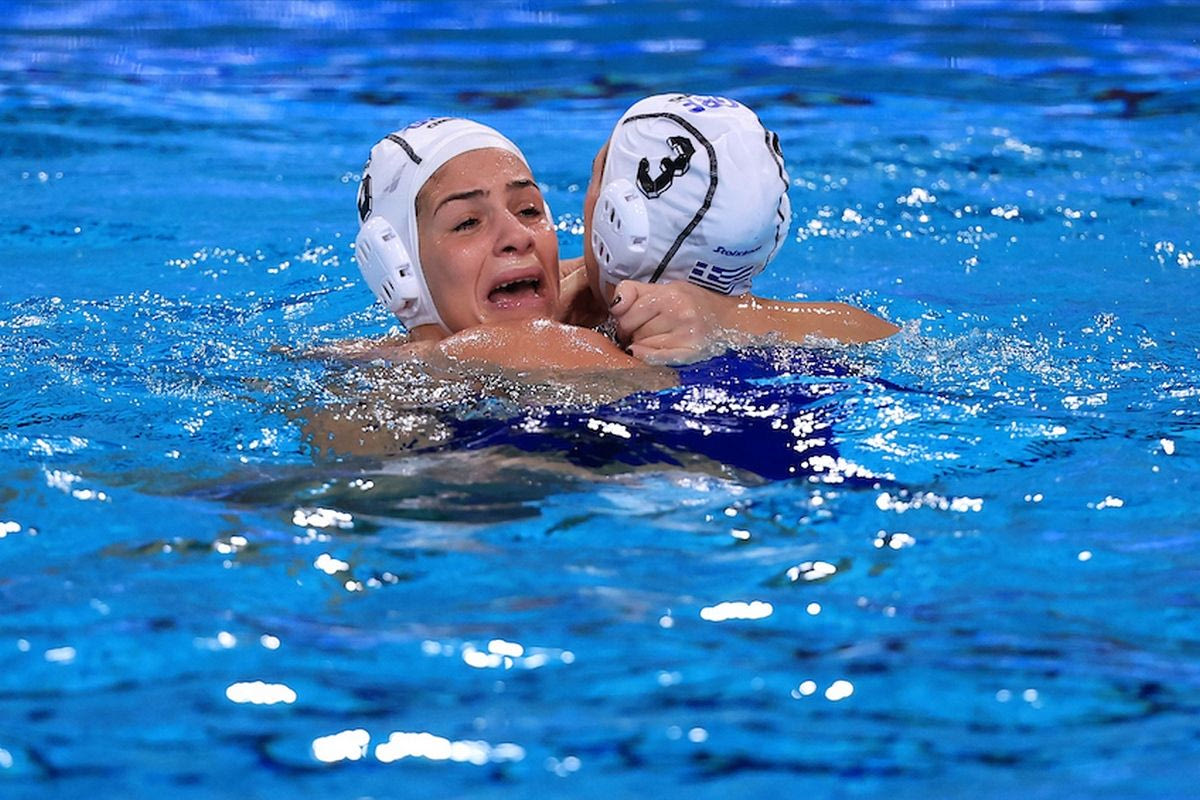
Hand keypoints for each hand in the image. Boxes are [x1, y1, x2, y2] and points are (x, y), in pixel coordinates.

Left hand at [608, 279, 737, 364]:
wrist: (731, 319)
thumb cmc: (693, 303)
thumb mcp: (666, 288)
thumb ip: (634, 292)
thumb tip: (615, 308)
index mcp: (670, 295)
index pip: (626, 312)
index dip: (623, 319)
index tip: (630, 321)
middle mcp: (679, 313)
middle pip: (633, 331)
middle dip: (632, 332)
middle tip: (644, 331)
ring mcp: (686, 336)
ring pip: (641, 346)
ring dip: (642, 345)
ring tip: (656, 338)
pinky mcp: (690, 354)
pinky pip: (655, 359)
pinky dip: (647, 357)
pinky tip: (648, 353)